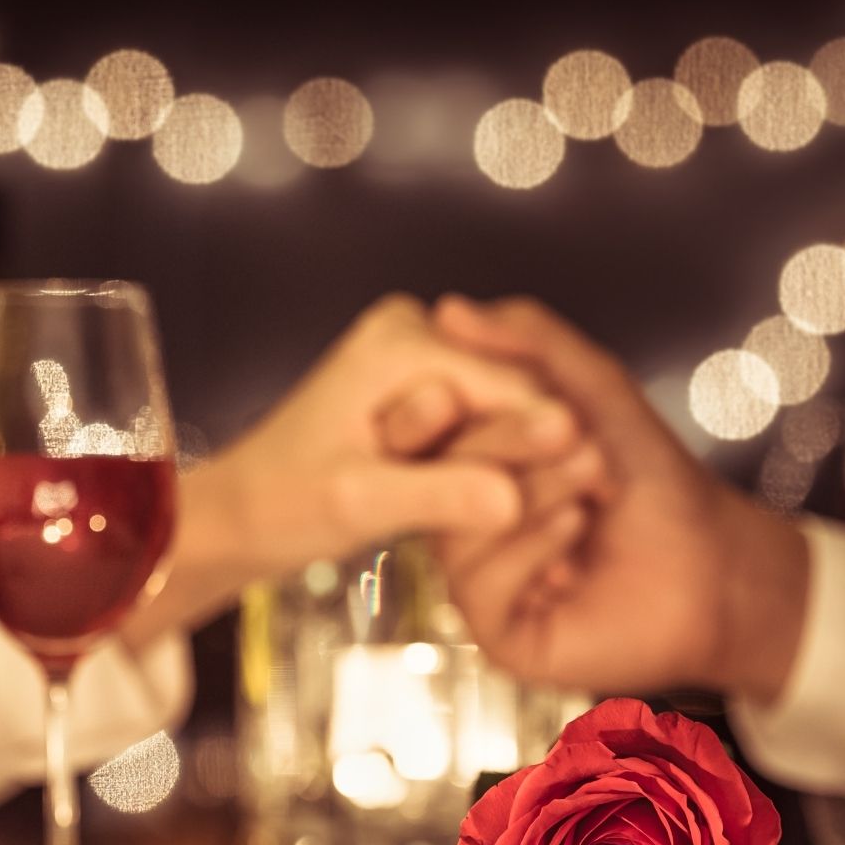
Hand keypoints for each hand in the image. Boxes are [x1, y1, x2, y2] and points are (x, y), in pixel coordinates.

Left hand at [124, 294, 582, 644]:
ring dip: (522, 462)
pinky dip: (498, 465)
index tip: (603, 486)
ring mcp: (419, 355)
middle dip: (538, 452)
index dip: (553, 440)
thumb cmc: (283, 507)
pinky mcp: (423, 386)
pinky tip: (521, 507)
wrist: (240, 515)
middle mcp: (414, 329)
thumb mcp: (361, 506)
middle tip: (589, 503)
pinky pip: (485, 423)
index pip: (510, 386)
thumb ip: (440, 497)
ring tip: (561, 513)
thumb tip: (516, 502)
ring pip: (506, 410)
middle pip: (514, 393)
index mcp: (400, 340)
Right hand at [427, 296, 812, 697]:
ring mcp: (479, 581)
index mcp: (472, 468)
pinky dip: (530, 546)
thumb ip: (529, 342)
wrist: (715, 560)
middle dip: (511, 440)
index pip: (425, 427)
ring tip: (594, 476)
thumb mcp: (593, 390)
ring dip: (532, 488)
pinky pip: (479, 588)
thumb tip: (448, 309)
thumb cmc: (655, 481)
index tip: (518, 386)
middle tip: (575, 429)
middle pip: (438, 474)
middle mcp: (464, 523)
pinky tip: (576, 528)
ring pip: (458, 528)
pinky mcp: (501, 634)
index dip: (461, 400)